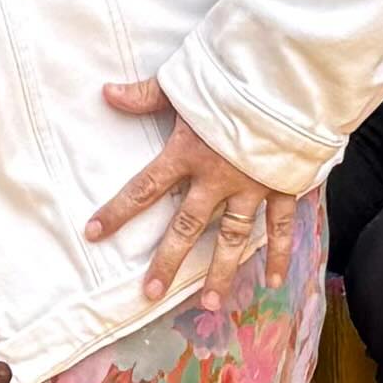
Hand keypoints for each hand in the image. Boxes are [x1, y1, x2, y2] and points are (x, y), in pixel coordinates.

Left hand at [89, 79, 294, 308]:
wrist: (288, 80)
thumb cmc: (233, 78)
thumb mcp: (184, 81)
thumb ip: (146, 94)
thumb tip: (106, 93)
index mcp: (188, 153)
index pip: (144, 188)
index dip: (117, 211)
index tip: (94, 233)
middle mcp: (217, 178)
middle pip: (186, 226)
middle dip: (167, 260)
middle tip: (150, 292)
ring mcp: (252, 187)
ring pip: (232, 238)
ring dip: (221, 272)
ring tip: (209, 304)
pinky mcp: (283, 187)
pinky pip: (281, 227)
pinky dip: (278, 254)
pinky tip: (271, 281)